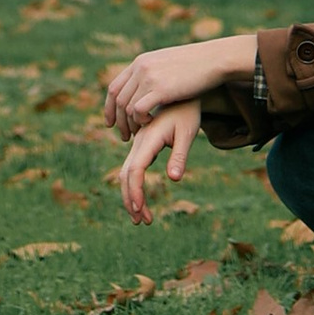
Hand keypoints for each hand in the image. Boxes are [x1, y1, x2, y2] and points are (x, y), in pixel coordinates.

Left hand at [101, 35, 257, 133]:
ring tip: (139, 134)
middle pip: (119, 100)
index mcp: (140, 62)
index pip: (114, 87)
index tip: (112, 123)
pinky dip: (141, 121)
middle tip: (125, 137)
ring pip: (127, 108)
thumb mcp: (167, 64)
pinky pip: (139, 110)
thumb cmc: (195, 65)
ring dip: (131, 125)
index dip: (110, 108)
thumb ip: (153, 72)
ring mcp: (149, 77)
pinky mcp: (160, 89)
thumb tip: (144, 85)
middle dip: (120, 122)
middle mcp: (141, 68)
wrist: (213, 59)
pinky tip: (152, 124)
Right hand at [115, 104, 199, 221]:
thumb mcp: (188, 133)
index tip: (141, 211)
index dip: (135, 191)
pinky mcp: (141, 145)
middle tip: (143, 222)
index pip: (135, 169)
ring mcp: (138, 143)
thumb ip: (180, 156)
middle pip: (125, 174)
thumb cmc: (188, 113)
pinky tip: (142, 201)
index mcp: (148, 138)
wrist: (182, 92)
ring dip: (131, 196)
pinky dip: (134, 186)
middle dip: (131, 200)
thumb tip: (174, 179)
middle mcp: (138, 141)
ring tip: (144, 218)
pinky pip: (132, 169)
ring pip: (126, 173)